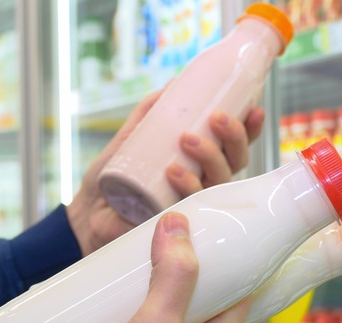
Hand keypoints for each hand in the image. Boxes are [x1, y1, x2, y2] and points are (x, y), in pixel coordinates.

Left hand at [66, 90, 264, 255]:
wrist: (87, 210)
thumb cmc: (114, 176)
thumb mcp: (133, 135)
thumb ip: (151, 110)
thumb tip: (175, 82)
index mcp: (201, 164)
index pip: (234, 146)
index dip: (250, 129)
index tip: (253, 109)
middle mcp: (203, 184)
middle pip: (236, 162)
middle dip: (233, 137)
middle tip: (216, 118)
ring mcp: (191, 205)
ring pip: (218, 182)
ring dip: (210, 157)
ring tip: (187, 139)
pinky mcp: (174, 222)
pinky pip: (191, 205)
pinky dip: (186, 185)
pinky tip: (174, 171)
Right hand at [74, 212, 256, 322]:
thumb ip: (174, 276)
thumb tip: (178, 226)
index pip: (244, 299)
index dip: (242, 266)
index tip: (230, 236)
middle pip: (209, 306)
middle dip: (201, 275)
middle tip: (187, 243)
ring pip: (176, 315)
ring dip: (166, 287)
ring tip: (152, 256)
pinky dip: (139, 305)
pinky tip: (119, 290)